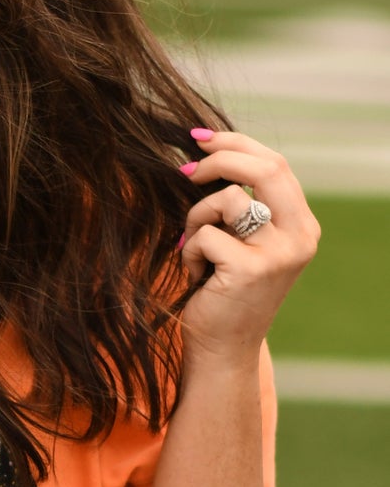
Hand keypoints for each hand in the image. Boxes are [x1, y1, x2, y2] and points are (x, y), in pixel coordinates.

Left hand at [177, 129, 319, 366]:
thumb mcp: (244, 241)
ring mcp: (278, 253)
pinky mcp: (250, 269)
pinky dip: (189, 250)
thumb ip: (244, 202)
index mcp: (302, 225)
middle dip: (218, 160)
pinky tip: (196, 276)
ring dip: (197, 217)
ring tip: (195, 248)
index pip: (276, 164)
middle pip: (263, 168)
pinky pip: (205, 234)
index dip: (236, 144)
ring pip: (227, 200)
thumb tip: (206, 151)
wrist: (224, 347)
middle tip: (185, 170)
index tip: (199, 138)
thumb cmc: (225, 290)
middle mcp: (299, 237)